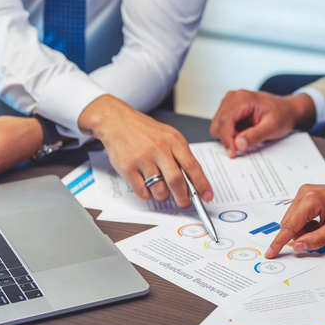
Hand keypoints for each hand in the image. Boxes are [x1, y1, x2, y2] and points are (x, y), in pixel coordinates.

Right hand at [79, 95, 212, 207]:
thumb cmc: (145, 131)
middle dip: (183, 198)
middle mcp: (158, 149)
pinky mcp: (127, 168)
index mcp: (173, 140)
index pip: (193, 166)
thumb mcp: (169, 137)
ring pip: (159, 190)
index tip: (207, 196)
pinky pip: (142, 192)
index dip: (202, 184)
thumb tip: (194, 183)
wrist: (117, 121)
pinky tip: (146, 185)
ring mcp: (142, 159)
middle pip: (176, 180)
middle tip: (185, 203)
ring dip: (163, 196)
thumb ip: (181, 156)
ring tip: (161, 189)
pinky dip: (147, 194)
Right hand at [209, 90, 315, 157]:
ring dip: (229, 136)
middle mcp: (232, 97)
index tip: (232, 154)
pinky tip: (244, 132)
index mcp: (242, 98)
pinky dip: (231, 134)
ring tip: (247, 135)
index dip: (226, 139)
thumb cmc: (282, 115)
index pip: (225, 121)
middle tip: (245, 144)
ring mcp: (229, 103)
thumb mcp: (273, 127)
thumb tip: (238, 144)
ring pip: (218, 126)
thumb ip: (255, 136)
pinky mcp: (229, 110)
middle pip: (218, 124)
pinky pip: (222, 126)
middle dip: (228, 138)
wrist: (286, 109)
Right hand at [265, 183, 324, 257]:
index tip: (270, 253)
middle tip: (316, 240)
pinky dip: (305, 222)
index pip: (289, 226)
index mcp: (311, 201)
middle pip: (288, 222)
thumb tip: (298, 246)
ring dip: (302, 229)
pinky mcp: (306, 192)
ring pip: (292, 219)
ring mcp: (304, 191)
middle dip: (298, 235)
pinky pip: (297, 213)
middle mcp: (304, 193)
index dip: (279, 243)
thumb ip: (315, 240)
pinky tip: (319, 223)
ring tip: (322, 229)